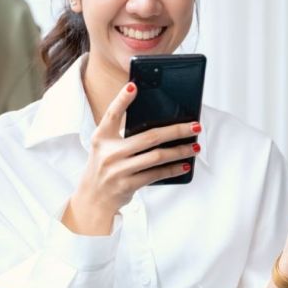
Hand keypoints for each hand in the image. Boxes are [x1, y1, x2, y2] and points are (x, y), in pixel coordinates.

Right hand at [63, 82, 200, 234]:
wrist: (93, 200)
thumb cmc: (104, 169)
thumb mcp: (105, 148)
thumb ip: (122, 136)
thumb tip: (158, 125)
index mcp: (101, 138)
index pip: (112, 115)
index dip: (121, 99)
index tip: (134, 86)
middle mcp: (109, 152)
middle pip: (149, 137)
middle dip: (176, 130)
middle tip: (194, 126)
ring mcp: (118, 170)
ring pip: (157, 156)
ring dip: (180, 151)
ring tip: (194, 146)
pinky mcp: (127, 185)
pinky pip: (156, 174)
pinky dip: (173, 169)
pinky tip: (185, 164)